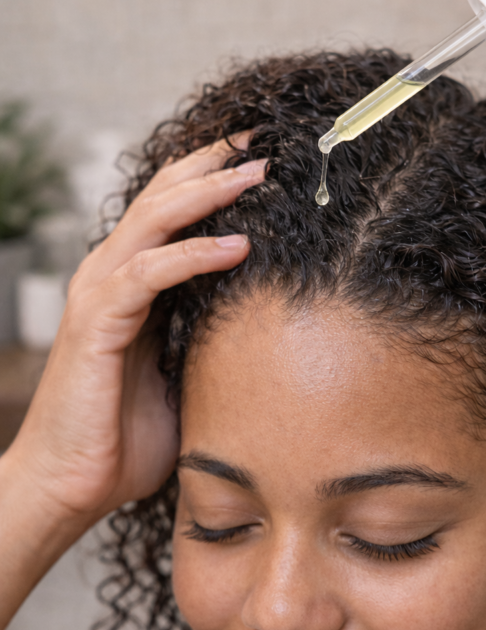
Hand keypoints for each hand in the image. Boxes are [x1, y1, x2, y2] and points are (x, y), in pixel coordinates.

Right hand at [5, 138, 264, 524]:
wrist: (72, 485)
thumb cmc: (124, 439)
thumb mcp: (183, 377)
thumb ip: (210, 342)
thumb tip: (269, 331)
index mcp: (132, 285)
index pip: (171, 212)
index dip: (212, 179)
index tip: (263, 159)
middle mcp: (111, 278)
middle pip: (162, 197)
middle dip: (213, 165)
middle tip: (264, 143)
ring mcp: (100, 297)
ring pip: (154, 221)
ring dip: (208, 194)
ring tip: (258, 174)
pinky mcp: (97, 325)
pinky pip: (148, 275)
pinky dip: (193, 255)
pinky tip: (237, 247)